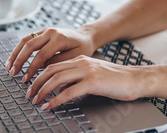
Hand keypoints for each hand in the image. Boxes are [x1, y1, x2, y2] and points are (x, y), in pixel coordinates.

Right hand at [5, 27, 95, 81]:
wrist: (86, 36)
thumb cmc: (82, 48)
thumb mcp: (74, 57)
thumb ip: (58, 62)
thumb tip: (41, 68)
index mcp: (60, 38)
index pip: (41, 55)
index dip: (32, 68)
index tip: (26, 79)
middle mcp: (51, 32)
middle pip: (29, 45)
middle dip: (19, 60)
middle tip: (12, 73)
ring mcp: (45, 30)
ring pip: (25, 40)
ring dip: (15, 54)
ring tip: (8, 66)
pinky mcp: (42, 31)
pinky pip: (27, 39)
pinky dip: (19, 49)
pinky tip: (14, 58)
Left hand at [26, 55, 145, 109]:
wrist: (136, 79)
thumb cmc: (117, 80)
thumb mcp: (93, 76)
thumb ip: (77, 80)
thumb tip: (60, 90)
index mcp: (81, 60)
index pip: (53, 65)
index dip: (39, 75)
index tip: (32, 86)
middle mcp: (82, 62)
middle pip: (51, 70)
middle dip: (37, 83)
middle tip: (29, 94)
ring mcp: (87, 71)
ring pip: (57, 79)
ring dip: (43, 91)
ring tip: (36, 101)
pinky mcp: (93, 82)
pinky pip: (69, 92)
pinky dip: (56, 100)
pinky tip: (50, 106)